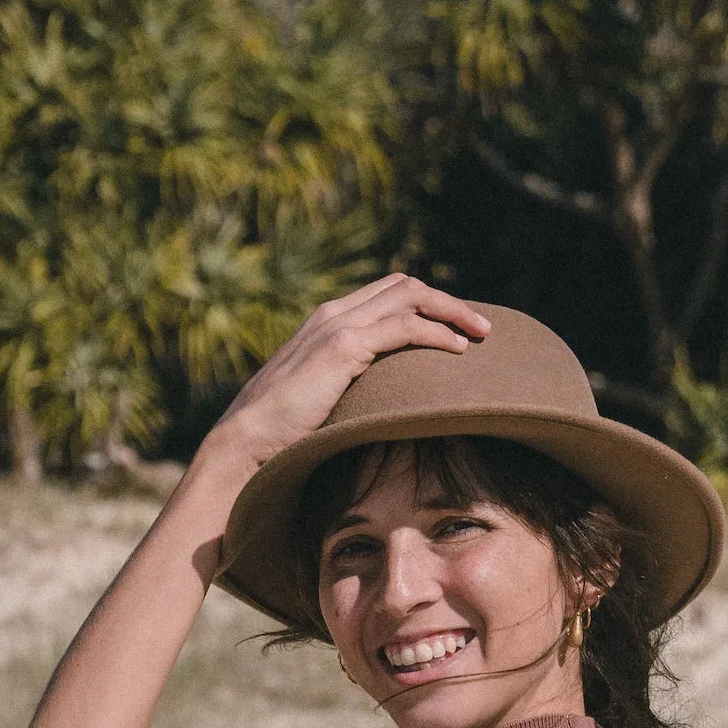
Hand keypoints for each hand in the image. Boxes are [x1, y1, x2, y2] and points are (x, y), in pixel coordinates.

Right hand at [207, 276, 487, 478]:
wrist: (245, 441)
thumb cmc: (279, 433)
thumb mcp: (319, 400)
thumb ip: (346, 387)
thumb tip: (381, 404)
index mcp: (325, 323)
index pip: (386, 294)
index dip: (427, 305)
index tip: (457, 328)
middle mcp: (332, 314)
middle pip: (404, 286)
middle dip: (448, 302)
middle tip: (482, 328)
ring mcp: (336, 326)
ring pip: (410, 296)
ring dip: (452, 311)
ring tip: (481, 335)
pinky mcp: (342, 346)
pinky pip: (404, 326)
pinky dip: (437, 332)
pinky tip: (458, 350)